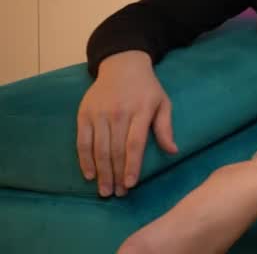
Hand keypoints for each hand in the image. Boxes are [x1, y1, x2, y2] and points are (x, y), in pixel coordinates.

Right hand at [76, 51, 177, 196]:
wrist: (122, 64)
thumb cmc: (147, 88)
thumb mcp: (163, 102)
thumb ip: (165, 127)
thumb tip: (173, 151)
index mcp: (140, 111)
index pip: (134, 144)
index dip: (132, 165)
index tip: (131, 184)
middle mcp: (118, 113)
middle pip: (115, 150)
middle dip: (116, 174)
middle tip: (118, 194)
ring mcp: (99, 114)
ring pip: (98, 149)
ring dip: (101, 172)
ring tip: (105, 190)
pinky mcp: (84, 114)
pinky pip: (82, 141)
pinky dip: (85, 160)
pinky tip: (90, 174)